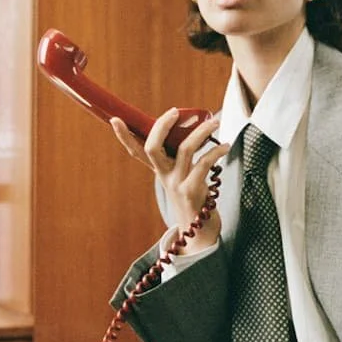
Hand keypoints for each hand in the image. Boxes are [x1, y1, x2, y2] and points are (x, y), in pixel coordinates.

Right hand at [111, 109, 228, 253]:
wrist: (199, 229)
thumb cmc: (193, 195)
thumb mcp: (180, 176)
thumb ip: (179, 156)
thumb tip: (191, 127)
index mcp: (159, 170)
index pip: (136, 151)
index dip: (124, 136)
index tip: (115, 119)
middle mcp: (164, 176)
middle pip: (153, 147)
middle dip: (161, 126)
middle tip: (175, 112)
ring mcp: (177, 184)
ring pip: (185, 150)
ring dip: (201, 132)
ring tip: (215, 122)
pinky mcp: (192, 191)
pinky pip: (204, 164)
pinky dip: (217, 152)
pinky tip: (225, 146)